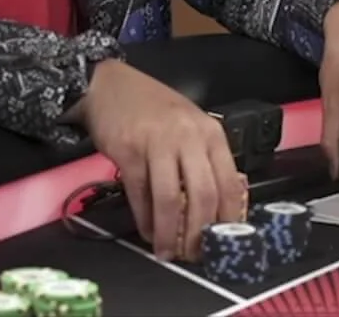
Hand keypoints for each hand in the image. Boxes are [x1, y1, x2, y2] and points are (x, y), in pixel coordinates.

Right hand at [76, 60, 247, 261]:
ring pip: (169, 199)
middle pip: (203, 195)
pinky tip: (146, 231)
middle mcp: (188, 137)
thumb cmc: (152, 108)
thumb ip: (203, 158)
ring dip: (168, 232)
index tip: (222, 242)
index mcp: (210, 133)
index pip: (229, 183)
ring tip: (167, 251)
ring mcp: (157, 143)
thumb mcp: (189, 125)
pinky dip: (144, 219)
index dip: (227, 219)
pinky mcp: (128, 152)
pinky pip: (140, 194)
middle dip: (199, 233)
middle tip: (194, 254)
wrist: (109, 84)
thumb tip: (213, 207)